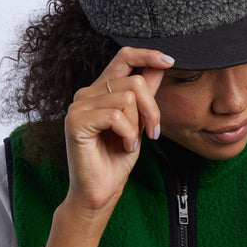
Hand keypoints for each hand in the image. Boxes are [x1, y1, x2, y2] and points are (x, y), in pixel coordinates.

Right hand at [63, 47, 174, 211]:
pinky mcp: (75, 121)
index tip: (170, 61)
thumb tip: (160, 65)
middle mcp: (86, 93)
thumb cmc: (117, 157)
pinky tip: (123, 147)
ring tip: (130, 143)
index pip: (124, 56)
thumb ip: (145, 92)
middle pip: (133, 80)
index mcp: (100, 89)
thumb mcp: (139, 120)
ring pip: (126, 98)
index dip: (147, 54)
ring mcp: (78, 106)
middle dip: (151, 108)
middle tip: (152, 131)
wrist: (101, 191)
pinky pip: (115, 116)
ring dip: (137, 125)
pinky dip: (127, 134)